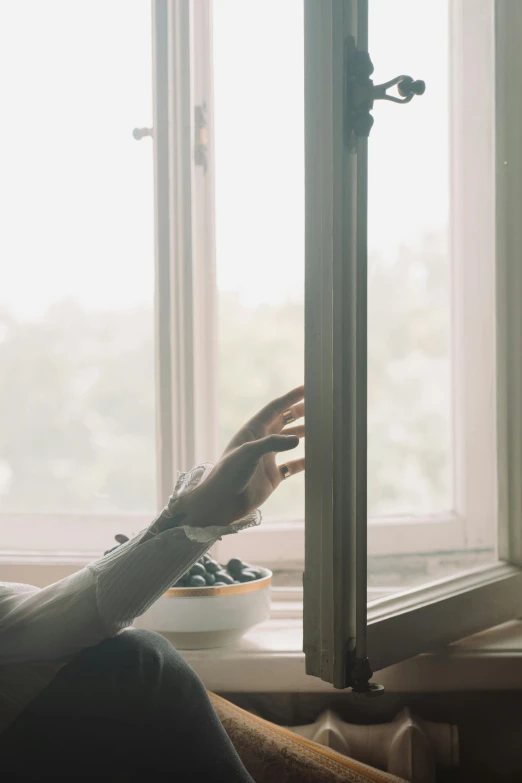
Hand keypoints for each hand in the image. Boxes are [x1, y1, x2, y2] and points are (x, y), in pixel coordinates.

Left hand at [178, 385, 304, 527]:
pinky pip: (292, 466)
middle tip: (317, 406)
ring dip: (302, 435)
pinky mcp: (272, 476)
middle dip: (299, 413)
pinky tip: (316, 459)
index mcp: (252, 431)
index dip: (290, 398)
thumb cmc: (229, 474)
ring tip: (320, 429)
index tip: (306, 389)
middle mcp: (261, 442)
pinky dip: (303, 461)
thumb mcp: (248, 453)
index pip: (274, 408)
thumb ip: (272, 443)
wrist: (222, 502)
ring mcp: (267, 459)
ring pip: (289, 442)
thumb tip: (298, 439)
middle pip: (283, 422)